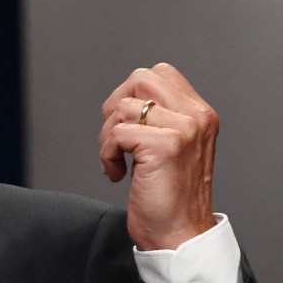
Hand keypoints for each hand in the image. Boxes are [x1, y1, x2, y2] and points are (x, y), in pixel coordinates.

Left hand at [99, 63, 218, 249]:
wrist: (179, 234)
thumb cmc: (169, 194)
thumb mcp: (173, 145)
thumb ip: (159, 117)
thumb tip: (123, 100)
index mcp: (199, 113)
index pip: (159, 74)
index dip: (131, 94)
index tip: (126, 123)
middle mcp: (196, 116)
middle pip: (140, 79)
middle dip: (116, 107)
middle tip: (116, 138)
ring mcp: (183, 129)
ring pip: (124, 108)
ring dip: (108, 137)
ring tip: (118, 161)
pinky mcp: (165, 145)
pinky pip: (117, 133)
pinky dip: (107, 155)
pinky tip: (117, 174)